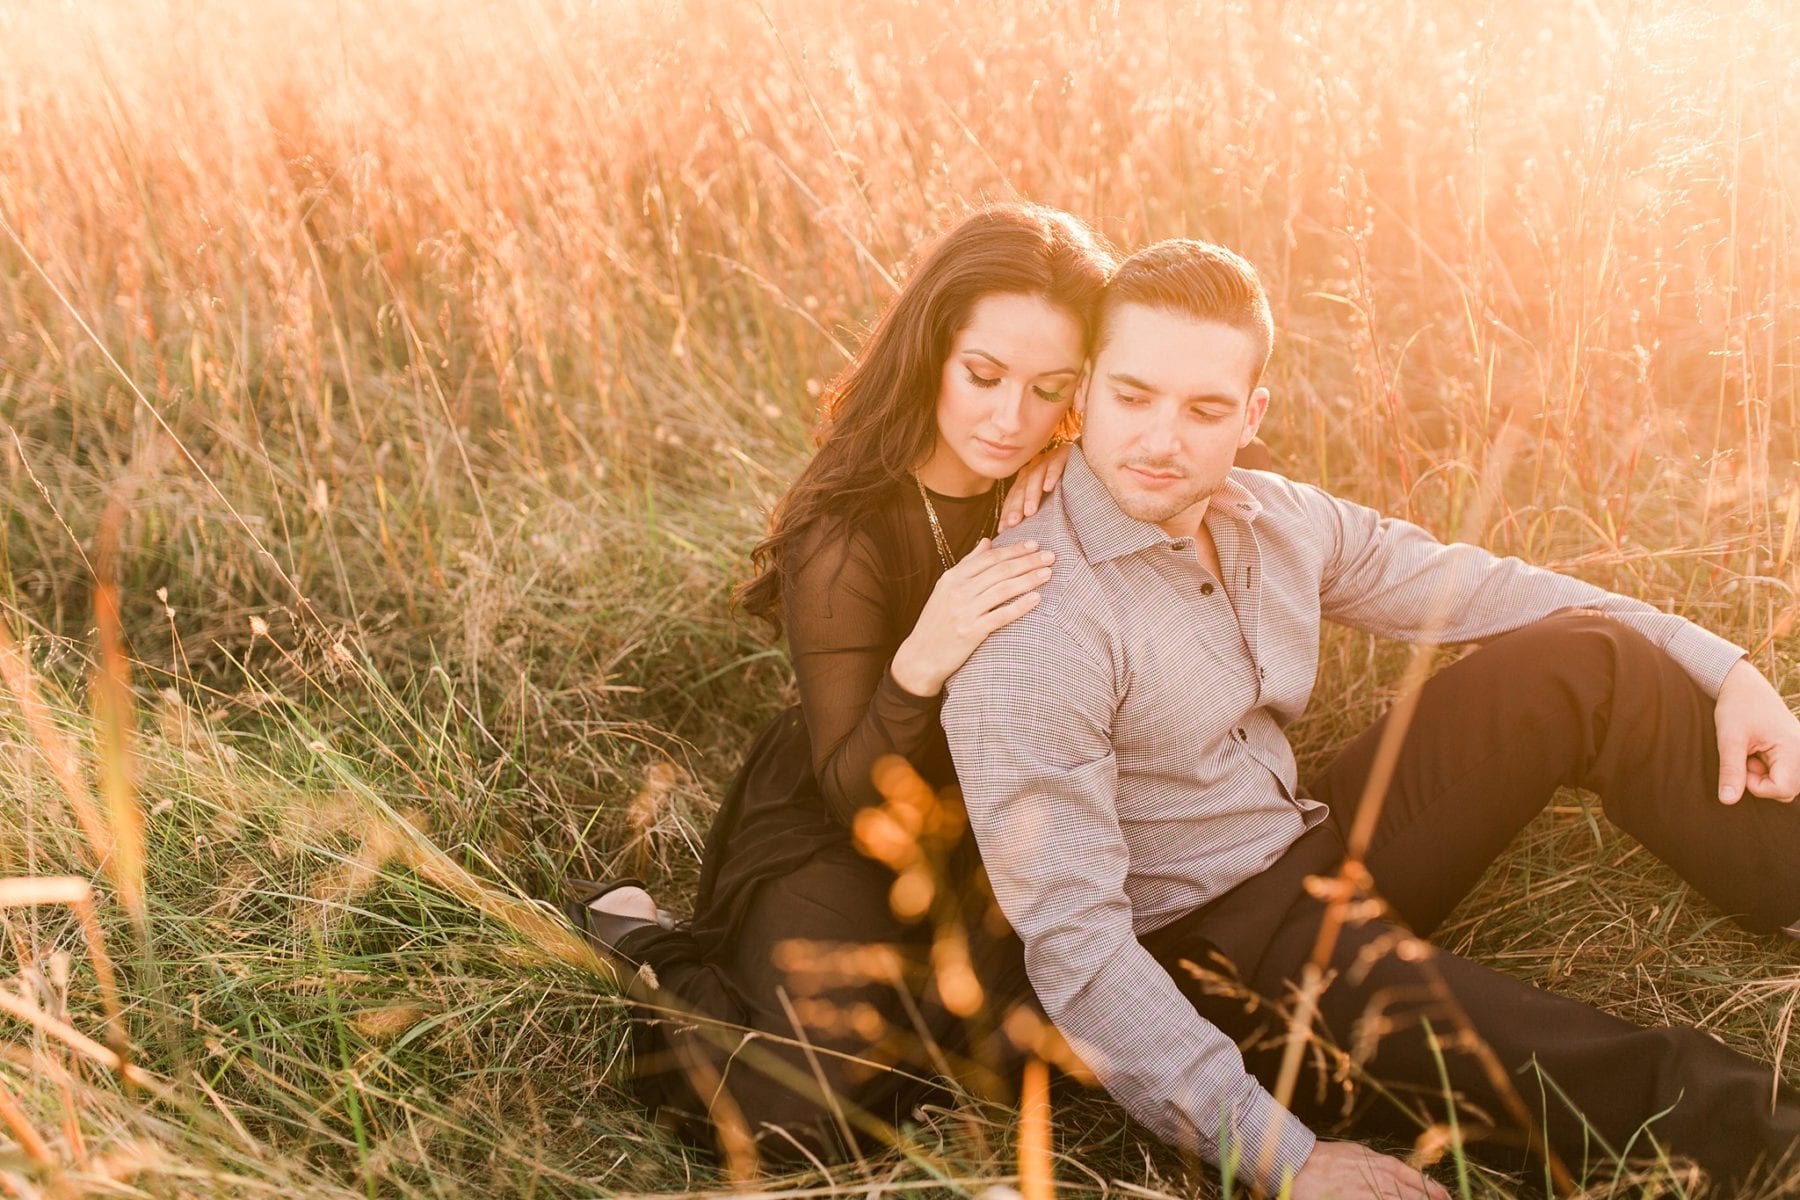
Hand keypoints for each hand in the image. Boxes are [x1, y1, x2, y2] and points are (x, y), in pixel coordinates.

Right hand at [888, 538, 1053, 696]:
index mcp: (953, 578)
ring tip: (1048, 573)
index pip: (989, 558)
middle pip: (999, 571)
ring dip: (1028, 579)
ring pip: (1003, 589)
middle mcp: (958, 591)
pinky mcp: (970, 632)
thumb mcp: (946, 589)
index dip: (1014, 549)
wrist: (921, 657)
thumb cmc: (937, 621)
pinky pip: (1000, 615)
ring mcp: (964, 611)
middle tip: (1050, 556)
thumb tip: (986, 542)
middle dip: (1027, 561)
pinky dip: (1020, 606)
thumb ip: (968, 564)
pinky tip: (1036, 599)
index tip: (1034, 544)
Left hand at [1000, 442, 1072, 529]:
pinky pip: (1056, 465)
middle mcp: (1035, 467)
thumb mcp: (1050, 495)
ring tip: (1029, 512)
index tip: (1003, 529)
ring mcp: (1048, 459)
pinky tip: (1048, 487)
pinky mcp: (1064, 453)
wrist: (1089, 454)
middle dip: (1016, 506)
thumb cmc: (1069, 482)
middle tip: (1012, 523)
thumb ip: (1038, 506)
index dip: (1007, 511)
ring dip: (1032, 495)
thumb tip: (1021, 529)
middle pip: (1021, 488)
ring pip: (1035, 477)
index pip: (1014, 495)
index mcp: (1028, 476)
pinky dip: (1051, 475)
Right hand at [1289, 1141, 1448, 1199]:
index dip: (1435, 1191)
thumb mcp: (1360, 1153)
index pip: (1416, 1180)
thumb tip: (1401, 1175)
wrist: (1300, 1162)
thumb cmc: (1328, 1158)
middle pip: (1413, 1197)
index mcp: (1381, 1164)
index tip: (1447, 1198)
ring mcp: (1368, 1195)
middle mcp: (1379, 1180)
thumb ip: (1382, 1166)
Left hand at [1715, 657, 1799, 802]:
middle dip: (1761, 782)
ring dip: (1763, 776)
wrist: (1743, 685)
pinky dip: (1768, 769)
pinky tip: (1757, 752)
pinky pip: (1784, 773)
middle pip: (1786, 790)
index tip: (1742, 765)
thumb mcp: (1729, 739)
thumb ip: (1731, 770)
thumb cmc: (1736, 707)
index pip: (1782, 789)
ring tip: (1751, 753)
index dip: (1756, 786)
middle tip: (1746, 758)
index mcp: (1794, 748)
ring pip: (1785, 784)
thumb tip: (1727, 801)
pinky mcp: (1794, 751)